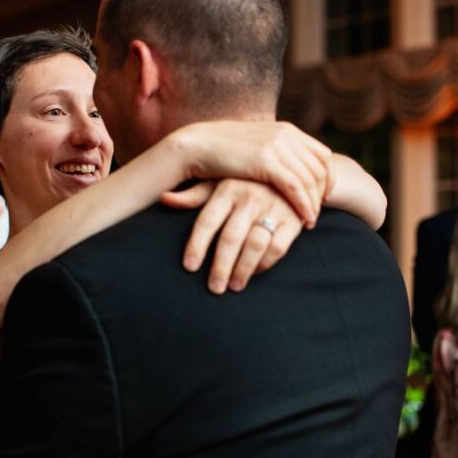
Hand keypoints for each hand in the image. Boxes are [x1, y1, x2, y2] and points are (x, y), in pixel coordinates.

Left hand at [162, 179, 303, 293]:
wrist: (291, 169)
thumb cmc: (246, 180)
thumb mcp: (220, 182)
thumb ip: (194, 195)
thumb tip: (164, 199)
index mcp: (228, 188)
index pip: (207, 220)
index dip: (196, 245)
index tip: (190, 267)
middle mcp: (250, 197)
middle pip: (231, 238)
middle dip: (221, 266)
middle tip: (214, 287)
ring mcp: (273, 207)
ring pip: (255, 245)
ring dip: (243, 269)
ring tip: (233, 286)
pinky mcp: (293, 219)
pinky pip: (278, 247)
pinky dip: (265, 263)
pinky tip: (255, 272)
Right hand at [174, 121, 331, 227]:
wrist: (197, 145)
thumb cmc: (222, 151)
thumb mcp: (256, 148)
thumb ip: (274, 154)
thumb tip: (286, 170)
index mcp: (286, 130)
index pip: (321, 154)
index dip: (328, 177)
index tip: (324, 196)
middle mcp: (286, 135)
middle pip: (320, 168)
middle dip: (323, 193)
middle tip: (319, 213)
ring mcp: (277, 146)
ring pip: (309, 179)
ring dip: (314, 202)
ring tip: (311, 221)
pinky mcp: (266, 160)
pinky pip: (295, 186)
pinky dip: (303, 204)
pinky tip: (304, 219)